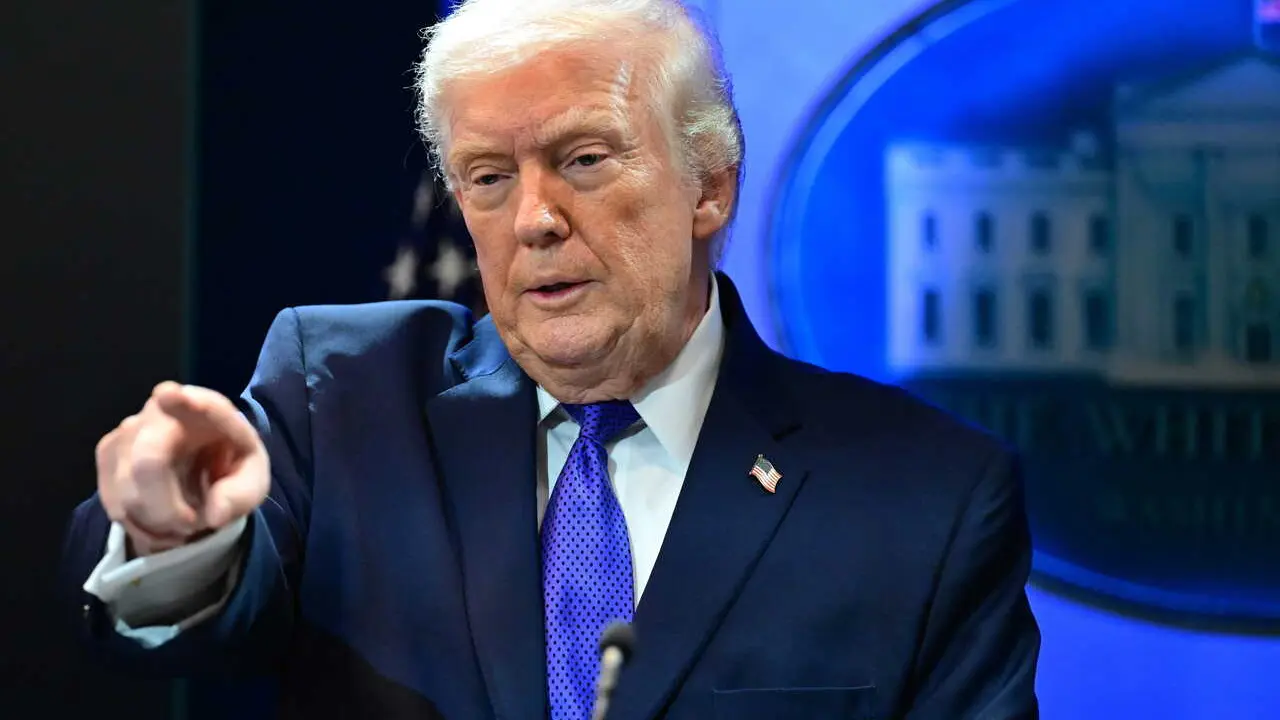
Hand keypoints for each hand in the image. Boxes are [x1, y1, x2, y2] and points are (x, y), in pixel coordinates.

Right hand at [95, 382, 268, 556]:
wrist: (203, 466)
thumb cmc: (230, 467)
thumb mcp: (251, 482)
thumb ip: (240, 496)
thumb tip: (215, 514)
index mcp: (207, 409)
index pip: (191, 402)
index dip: (180, 401)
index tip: (168, 395)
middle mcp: (162, 411)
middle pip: (148, 462)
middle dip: (167, 508)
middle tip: (191, 524)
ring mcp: (128, 430)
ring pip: (127, 492)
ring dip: (155, 521)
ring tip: (180, 521)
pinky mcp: (108, 453)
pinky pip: (113, 502)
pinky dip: (137, 524)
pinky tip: (158, 521)